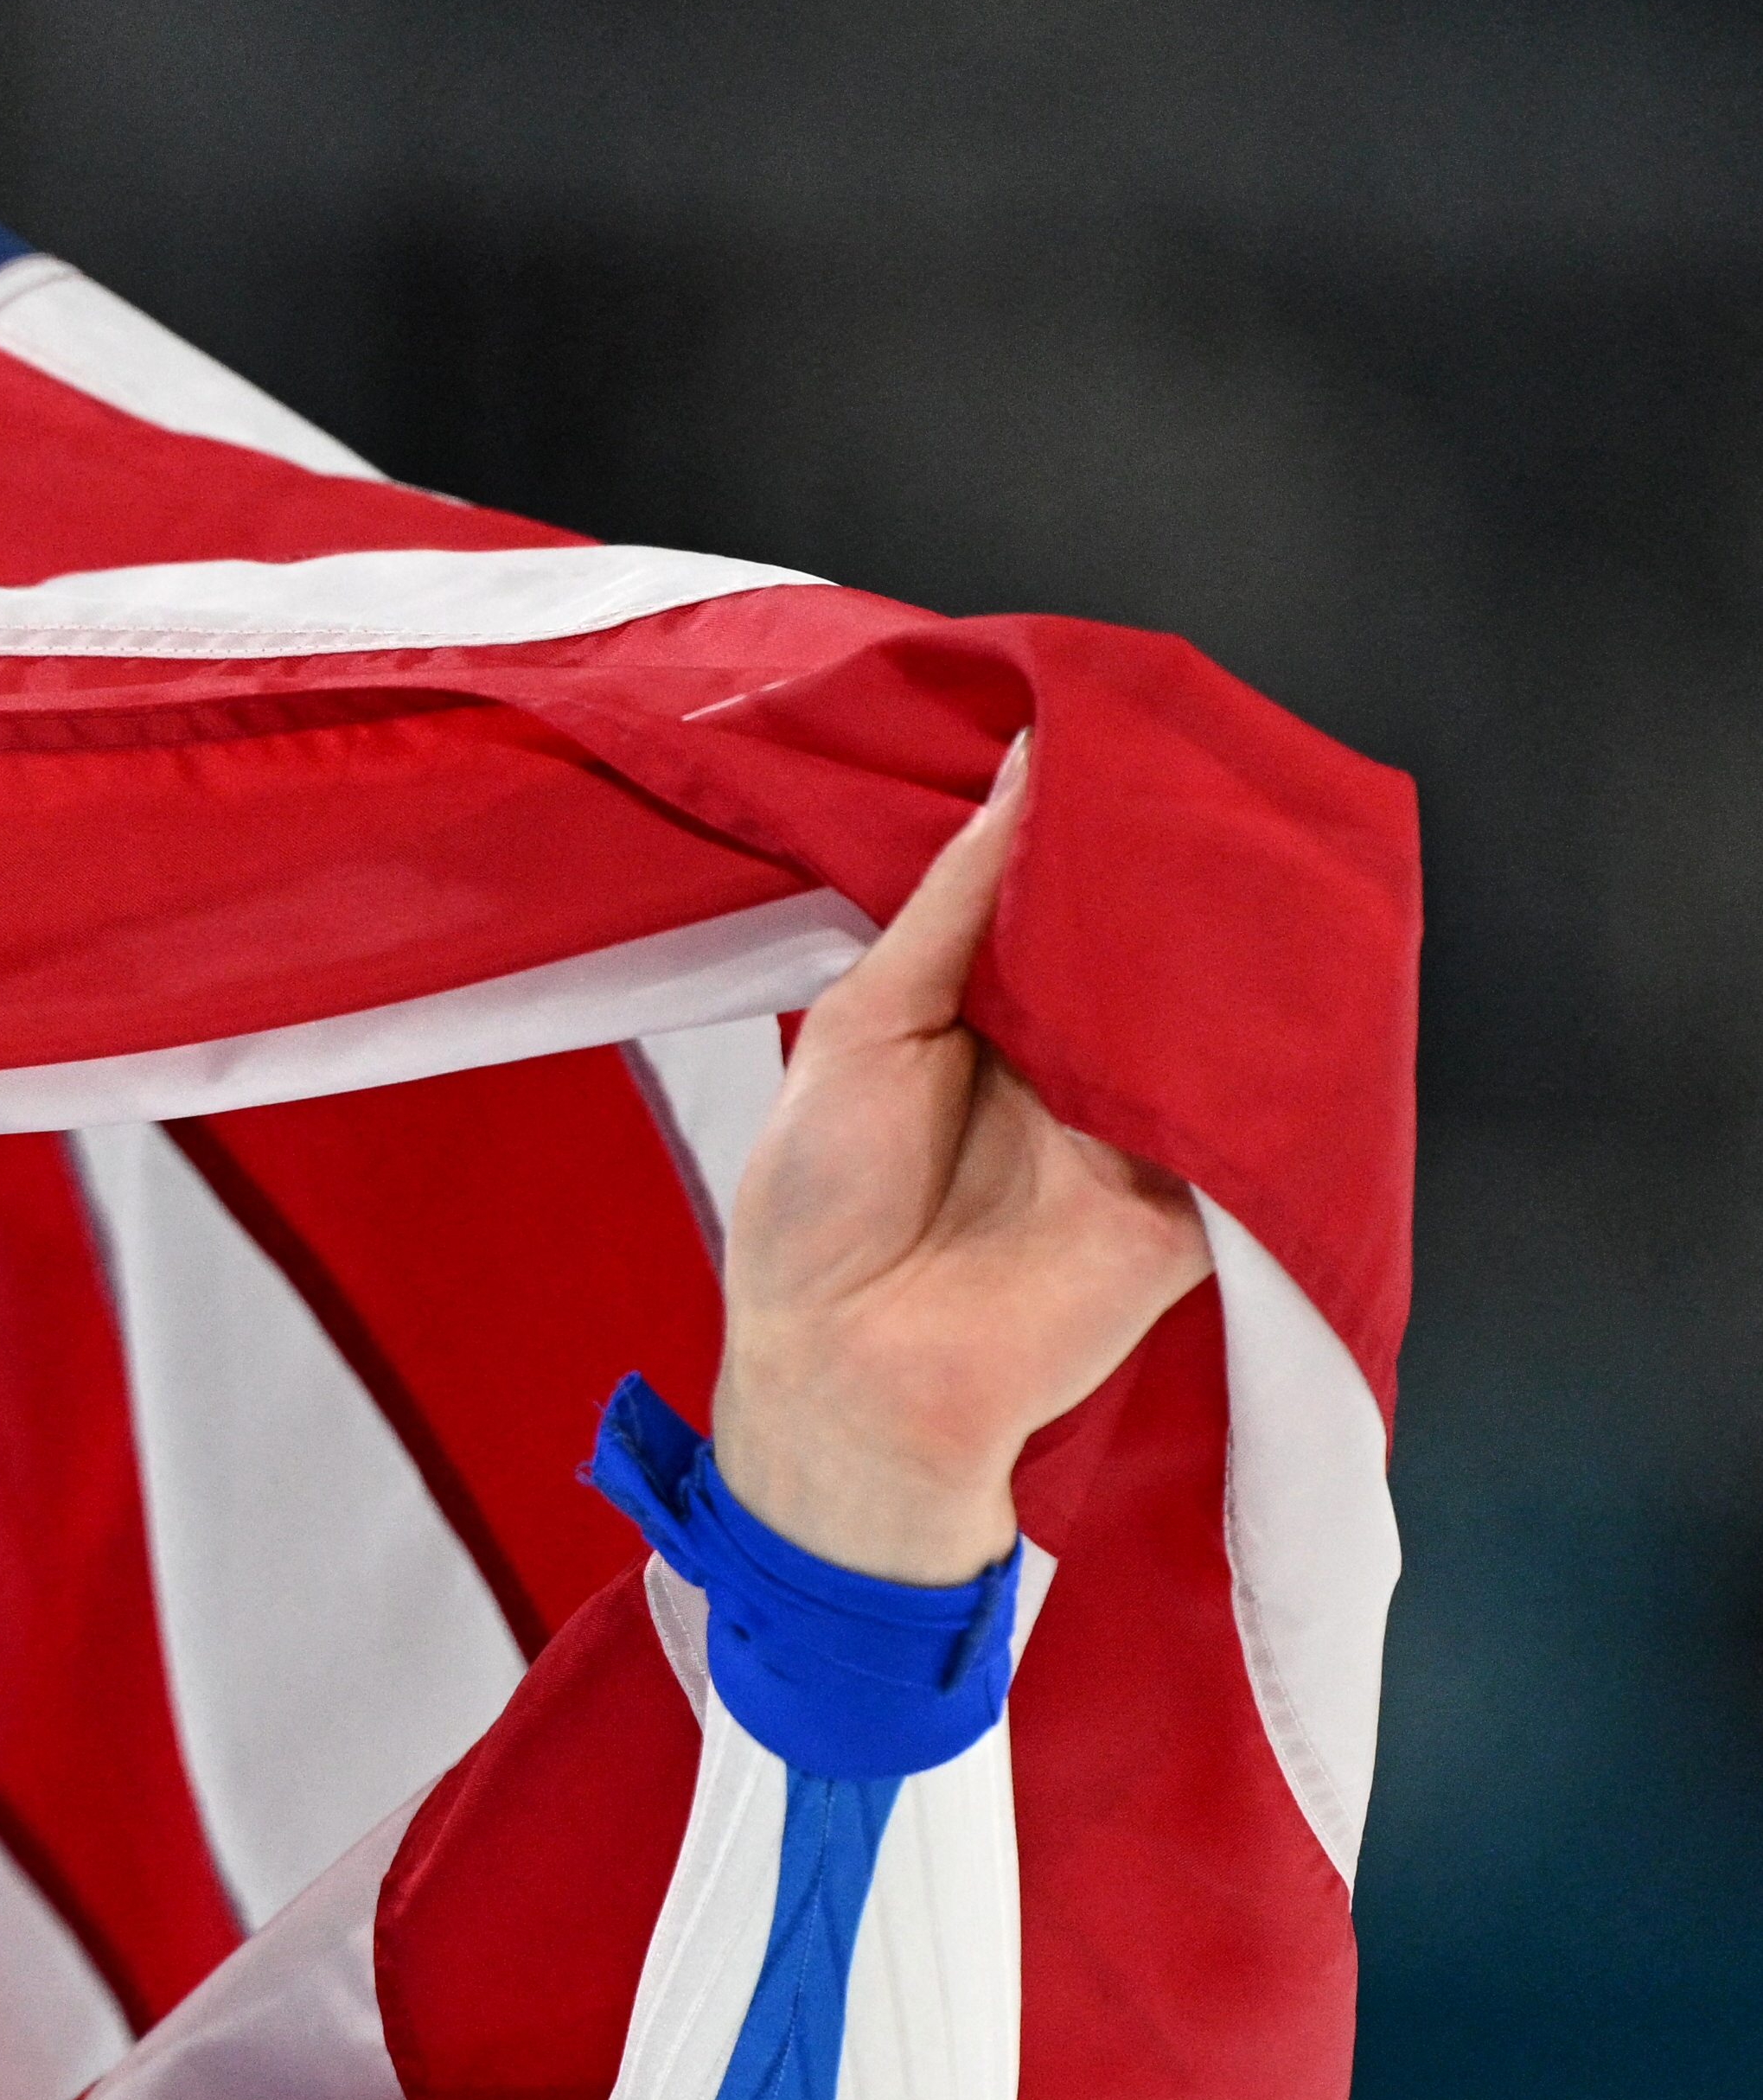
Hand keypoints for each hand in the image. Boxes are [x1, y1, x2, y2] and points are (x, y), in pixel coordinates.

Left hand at [706, 735, 1213, 1581]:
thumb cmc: (819, 1206)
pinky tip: (1279, 957)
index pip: (1056, 894)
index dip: (1086, 819)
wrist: (848, 1374)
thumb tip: (1024, 768)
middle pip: (1144, 937)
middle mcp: (1072, 1054)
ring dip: (1225, 934)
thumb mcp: (865, 1023)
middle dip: (1169, 860)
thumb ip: (952, 904)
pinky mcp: (1199, 1190)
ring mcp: (1143, 1118)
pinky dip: (1266, 1040)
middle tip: (1204, 760)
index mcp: (984, 1011)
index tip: (1120, 725)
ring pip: (1208, 1006)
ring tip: (1246, 832)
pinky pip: (1252, 1102)